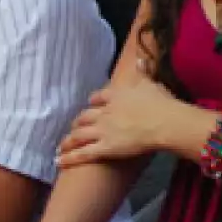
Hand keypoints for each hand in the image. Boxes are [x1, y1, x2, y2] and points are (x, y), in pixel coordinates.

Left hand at [56, 77, 183, 167]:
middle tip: (73, 128)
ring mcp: (102, 130)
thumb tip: (139, 59)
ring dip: (68, 141)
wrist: (163, 122)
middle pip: (84, 117)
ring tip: (61, 147)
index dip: (92, 102)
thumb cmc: (160, 103)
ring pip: (79, 135)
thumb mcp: (150, 82)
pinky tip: (59, 161)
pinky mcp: (105, 147)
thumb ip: (142, 71)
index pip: (98, 97)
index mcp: (114, 95)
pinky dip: (69, 158)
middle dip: (77, 123)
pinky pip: (83, 153)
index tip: (90, 103)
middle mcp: (104, 112)